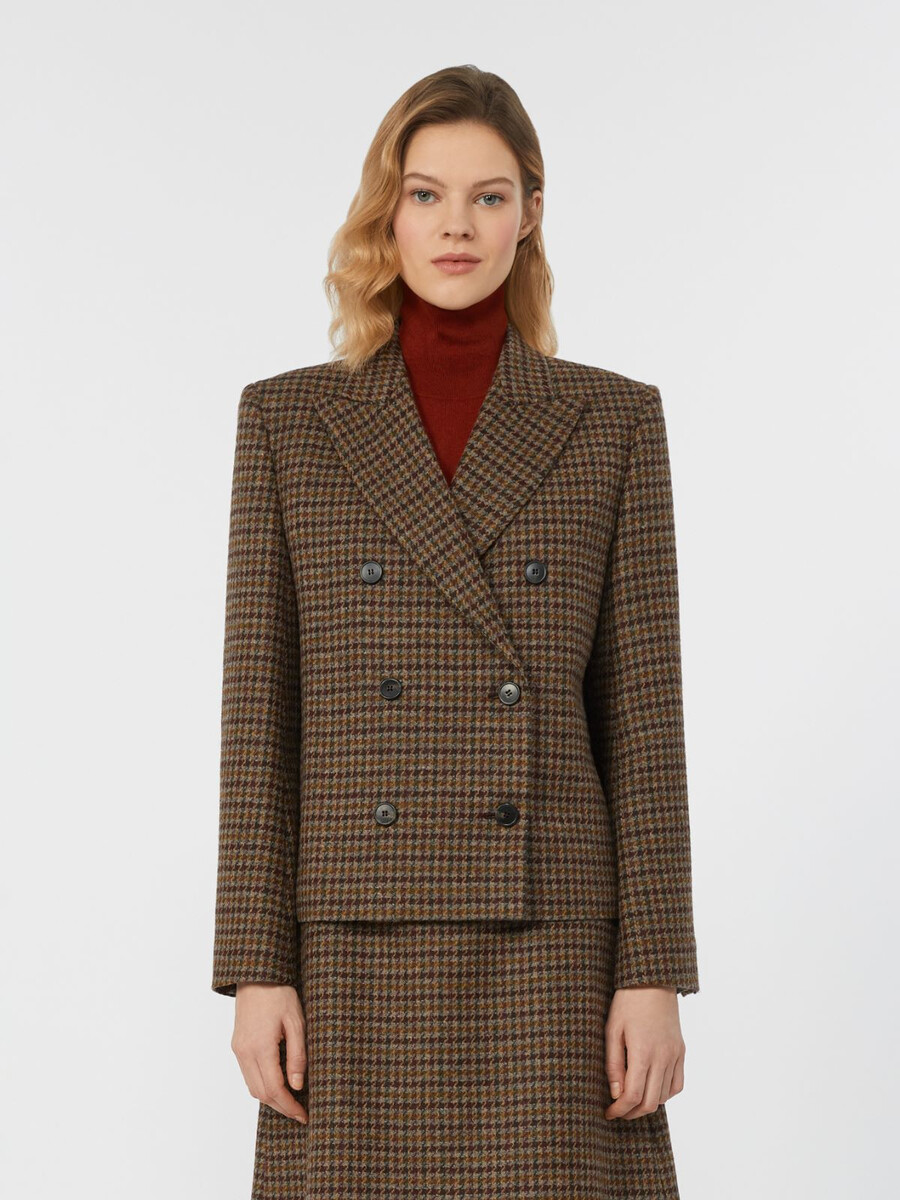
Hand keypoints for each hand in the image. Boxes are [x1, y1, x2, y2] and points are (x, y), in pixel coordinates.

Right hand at [231, 983, 307, 1123]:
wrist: (256, 974)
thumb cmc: (279, 993)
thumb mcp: (296, 1022)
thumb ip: (297, 1056)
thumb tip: (297, 1086)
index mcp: (260, 1047)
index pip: (274, 1089)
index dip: (289, 1106)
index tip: (304, 1115)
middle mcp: (244, 1052)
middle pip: (260, 1093)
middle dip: (281, 1107)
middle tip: (300, 1113)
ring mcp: (238, 1049)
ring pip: (252, 1086)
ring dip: (271, 1098)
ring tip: (291, 1101)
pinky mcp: (237, 1045)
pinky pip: (248, 1074)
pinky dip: (262, 1084)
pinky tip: (278, 1083)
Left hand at [603, 986, 684, 1119]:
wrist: (653, 981)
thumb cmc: (627, 1003)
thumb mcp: (612, 1030)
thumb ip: (614, 1064)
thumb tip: (616, 1093)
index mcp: (643, 1052)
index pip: (633, 1095)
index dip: (619, 1110)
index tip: (608, 1112)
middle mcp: (663, 1057)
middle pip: (650, 1102)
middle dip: (631, 1112)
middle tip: (618, 1111)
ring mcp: (675, 1055)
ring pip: (664, 1096)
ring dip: (647, 1104)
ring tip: (631, 1099)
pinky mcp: (681, 1051)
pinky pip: (677, 1085)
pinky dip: (664, 1094)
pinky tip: (651, 1089)